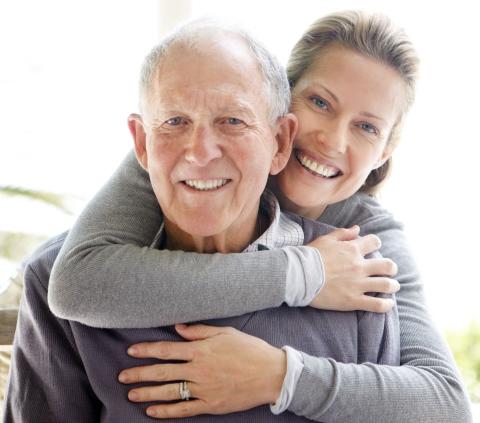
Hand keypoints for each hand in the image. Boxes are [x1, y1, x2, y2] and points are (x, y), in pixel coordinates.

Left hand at [118, 323, 286, 418]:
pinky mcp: (210, 405)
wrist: (270, 373)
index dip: (146, 350)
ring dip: (147, 393)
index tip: (131, 351)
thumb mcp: (225, 332)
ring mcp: (203, 389)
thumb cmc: (249, 349)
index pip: (166, 349)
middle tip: (122, 375)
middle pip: (162, 372)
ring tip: (130, 393)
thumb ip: (199, 331)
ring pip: (168, 392)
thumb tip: (177, 327)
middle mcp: (198, 370)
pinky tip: (152, 411)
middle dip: (139, 373)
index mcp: (201, 350)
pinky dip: (166, 411)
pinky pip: (183, 410)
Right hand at [309, 226, 398, 312]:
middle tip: (389, 271)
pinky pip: (377, 305)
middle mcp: (359, 266)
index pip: (375, 242)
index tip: (374, 249)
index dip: (376, 244)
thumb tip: (357, 229)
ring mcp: (357, 284)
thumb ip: (343, 233)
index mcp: (352, 249)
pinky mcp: (353, 300)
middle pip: (387, 265)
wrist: (299, 275)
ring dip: (392, 286)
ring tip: (392, 287)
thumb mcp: (325, 239)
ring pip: (387, 285)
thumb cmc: (310, 256)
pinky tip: (387, 304)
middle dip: (391, 268)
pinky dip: (386, 305)